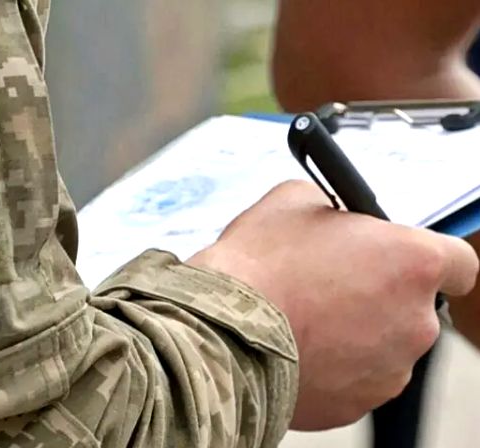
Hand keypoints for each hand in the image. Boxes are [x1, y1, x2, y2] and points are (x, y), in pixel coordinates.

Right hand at [187, 180, 477, 429]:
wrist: (221, 333)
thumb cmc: (257, 266)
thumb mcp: (291, 200)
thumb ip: (330, 206)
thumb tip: (330, 215)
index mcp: (412, 262)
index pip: (458, 263)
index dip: (427, 259)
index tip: (401, 261)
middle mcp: (415, 322)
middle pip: (412, 306)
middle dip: (378, 295)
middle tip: (329, 283)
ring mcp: (388, 370)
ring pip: (383, 345)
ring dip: (355, 332)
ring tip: (302, 318)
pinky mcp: (357, 404)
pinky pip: (355, 378)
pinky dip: (333, 365)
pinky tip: (296, 346)